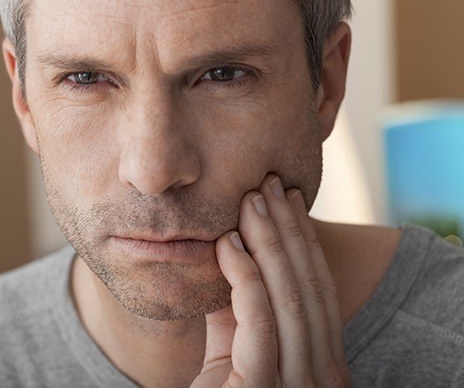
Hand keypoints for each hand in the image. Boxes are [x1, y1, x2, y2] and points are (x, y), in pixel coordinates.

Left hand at [191, 174, 350, 386]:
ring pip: (290, 295)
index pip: (318, 285)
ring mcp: (299, 386)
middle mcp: (324, 374)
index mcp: (322, 360)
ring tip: (252, 199)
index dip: (304, 238)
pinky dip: (245, 275)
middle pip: (309, 284)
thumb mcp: (234, 344)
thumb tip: (232, 248)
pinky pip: (260, 320)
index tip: (288, 197)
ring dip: (270, 241)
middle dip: (289, 228)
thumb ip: (238, 305)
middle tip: (270, 183)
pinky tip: (227, 242)